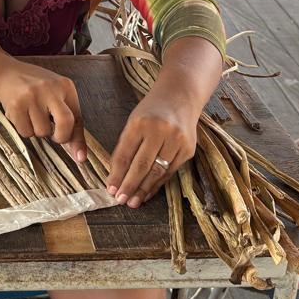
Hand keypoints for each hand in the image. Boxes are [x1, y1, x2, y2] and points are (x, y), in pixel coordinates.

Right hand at [0, 59, 86, 161]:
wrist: (4, 74)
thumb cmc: (34, 89)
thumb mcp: (55, 96)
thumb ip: (69, 121)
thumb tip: (79, 155)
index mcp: (65, 86)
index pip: (77, 117)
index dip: (78, 139)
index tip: (80, 157)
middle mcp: (50, 88)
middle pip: (65, 123)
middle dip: (60, 136)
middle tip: (53, 134)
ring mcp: (32, 96)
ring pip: (42, 132)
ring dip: (37, 130)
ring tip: (31, 115)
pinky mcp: (16, 104)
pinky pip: (26, 132)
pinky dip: (24, 129)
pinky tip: (21, 114)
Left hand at [105, 93, 198, 207]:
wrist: (180, 96)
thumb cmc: (151, 109)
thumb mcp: (134, 121)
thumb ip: (126, 145)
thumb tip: (116, 174)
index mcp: (140, 123)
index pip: (125, 154)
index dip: (117, 174)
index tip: (110, 188)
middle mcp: (160, 132)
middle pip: (142, 165)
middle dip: (129, 185)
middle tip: (120, 200)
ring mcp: (177, 141)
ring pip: (157, 172)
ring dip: (143, 189)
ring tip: (133, 202)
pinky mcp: (188, 150)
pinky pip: (170, 172)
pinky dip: (157, 184)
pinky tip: (147, 193)